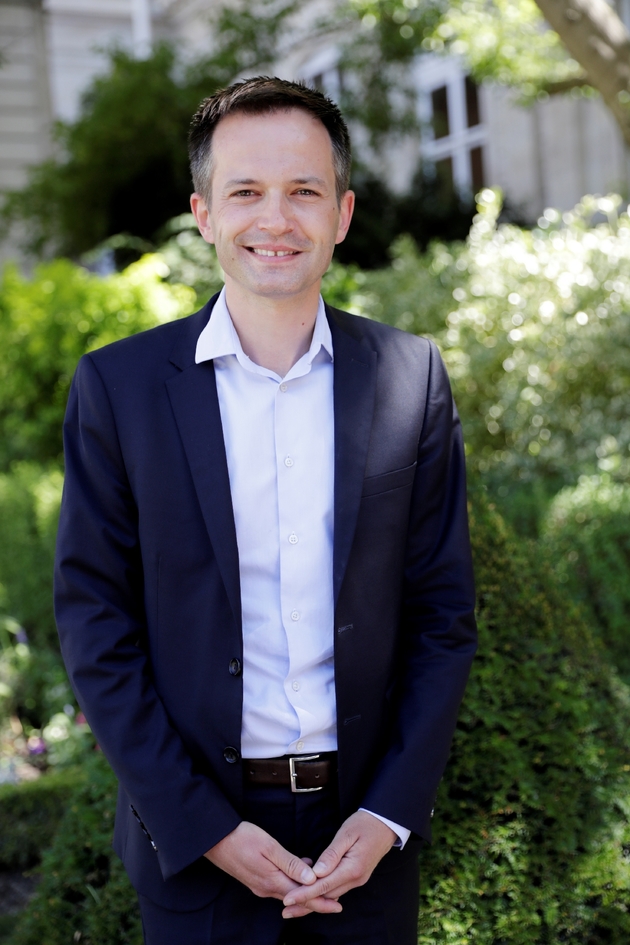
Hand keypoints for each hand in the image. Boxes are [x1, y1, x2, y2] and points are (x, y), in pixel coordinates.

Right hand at [204, 821, 341, 914]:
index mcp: (272, 881)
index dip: (321, 902)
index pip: (302, 897)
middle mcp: (267, 888)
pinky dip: (293, 882)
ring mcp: (260, 885)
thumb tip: (311, 879)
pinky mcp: (255, 880)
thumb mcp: (269, 847)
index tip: (337, 906)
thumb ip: (291, 863)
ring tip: (323, 884)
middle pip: (297, 899)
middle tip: (335, 900)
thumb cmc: (242, 838)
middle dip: (316, 899)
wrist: (215, 839)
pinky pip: (279, 886)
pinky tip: (300, 870)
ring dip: (305, 891)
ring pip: (288, 893)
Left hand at [282, 811, 395, 917]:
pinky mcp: (356, 877)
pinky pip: (336, 889)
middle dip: (304, 902)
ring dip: (312, 900)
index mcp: (352, 869)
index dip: (304, 893)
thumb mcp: (346, 834)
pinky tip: (311, 895)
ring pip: (330, 895)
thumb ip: (331, 854)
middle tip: (285, 908)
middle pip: (326, 895)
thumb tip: (317, 873)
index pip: (323, 886)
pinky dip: (322, 894)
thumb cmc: (365, 824)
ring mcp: (357, 880)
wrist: (385, 824)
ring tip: (293, 905)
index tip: (287, 899)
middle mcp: (355, 879)